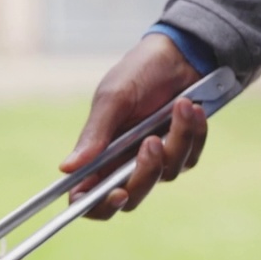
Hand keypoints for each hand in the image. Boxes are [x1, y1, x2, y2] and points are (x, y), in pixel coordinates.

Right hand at [59, 33, 207, 218]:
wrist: (179, 54)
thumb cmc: (138, 72)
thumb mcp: (113, 99)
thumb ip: (93, 135)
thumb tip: (67, 168)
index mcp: (97, 155)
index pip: (88, 197)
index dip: (97, 205)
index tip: (115, 193)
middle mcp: (123, 163)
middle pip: (131, 198)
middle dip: (145, 175)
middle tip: (151, 143)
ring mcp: (154, 160)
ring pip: (165, 175)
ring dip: (176, 140)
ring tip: (180, 105)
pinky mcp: (181, 151)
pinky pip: (190, 159)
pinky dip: (193, 133)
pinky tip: (192, 109)